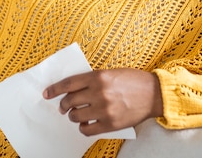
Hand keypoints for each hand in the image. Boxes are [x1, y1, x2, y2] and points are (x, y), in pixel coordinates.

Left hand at [42, 69, 162, 136]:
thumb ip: (92, 79)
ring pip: (77, 116)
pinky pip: (87, 130)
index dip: (54, 89)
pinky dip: (83, 128)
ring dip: (73, 116)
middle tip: (63, 107)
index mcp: (98, 77)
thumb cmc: (133, 81)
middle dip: (63, 106)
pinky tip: (86, 124)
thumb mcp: (111, 72)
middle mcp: (99, 93)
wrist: (154, 94)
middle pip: (70, 101)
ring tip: (77, 115)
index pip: (68, 84)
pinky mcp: (111, 123)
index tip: (47, 94)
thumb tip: (72, 89)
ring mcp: (105, 109)